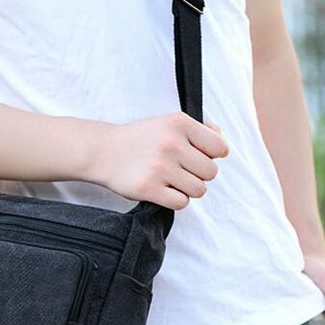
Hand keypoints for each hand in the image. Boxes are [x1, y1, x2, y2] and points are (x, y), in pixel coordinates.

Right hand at [94, 111, 229, 209]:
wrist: (103, 151)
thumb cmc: (141, 138)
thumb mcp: (169, 122)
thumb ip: (200, 129)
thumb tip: (222, 143)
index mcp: (180, 123)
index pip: (220, 148)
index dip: (211, 155)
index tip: (196, 155)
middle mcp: (171, 143)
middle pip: (211, 172)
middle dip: (198, 174)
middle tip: (179, 169)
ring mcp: (159, 167)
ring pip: (198, 190)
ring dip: (187, 188)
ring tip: (169, 179)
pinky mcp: (148, 188)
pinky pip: (181, 203)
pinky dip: (174, 200)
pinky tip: (162, 189)